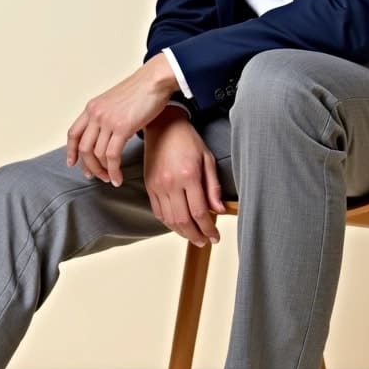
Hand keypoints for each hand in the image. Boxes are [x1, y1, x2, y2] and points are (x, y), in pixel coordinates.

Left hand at [66, 55, 179, 186]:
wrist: (154, 80)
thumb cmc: (140, 91)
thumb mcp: (114, 101)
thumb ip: (106, 117)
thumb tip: (105, 136)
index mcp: (92, 108)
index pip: (73, 133)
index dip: (71, 151)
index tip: (72, 163)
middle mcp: (96, 114)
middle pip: (83, 148)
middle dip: (89, 166)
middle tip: (96, 176)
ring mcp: (108, 121)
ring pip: (97, 155)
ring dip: (103, 171)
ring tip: (111, 178)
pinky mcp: (122, 128)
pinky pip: (112, 156)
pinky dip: (114, 170)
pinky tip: (118, 178)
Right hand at [142, 106, 225, 245]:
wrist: (163, 126)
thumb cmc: (188, 140)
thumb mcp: (207, 159)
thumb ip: (213, 187)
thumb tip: (219, 210)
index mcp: (188, 175)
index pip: (199, 211)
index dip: (208, 228)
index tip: (215, 236)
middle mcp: (170, 183)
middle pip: (183, 220)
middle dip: (195, 235)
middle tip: (205, 241)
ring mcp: (157, 186)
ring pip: (169, 220)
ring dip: (182, 232)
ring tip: (193, 237)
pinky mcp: (149, 186)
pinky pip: (158, 212)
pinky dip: (168, 223)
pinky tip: (178, 225)